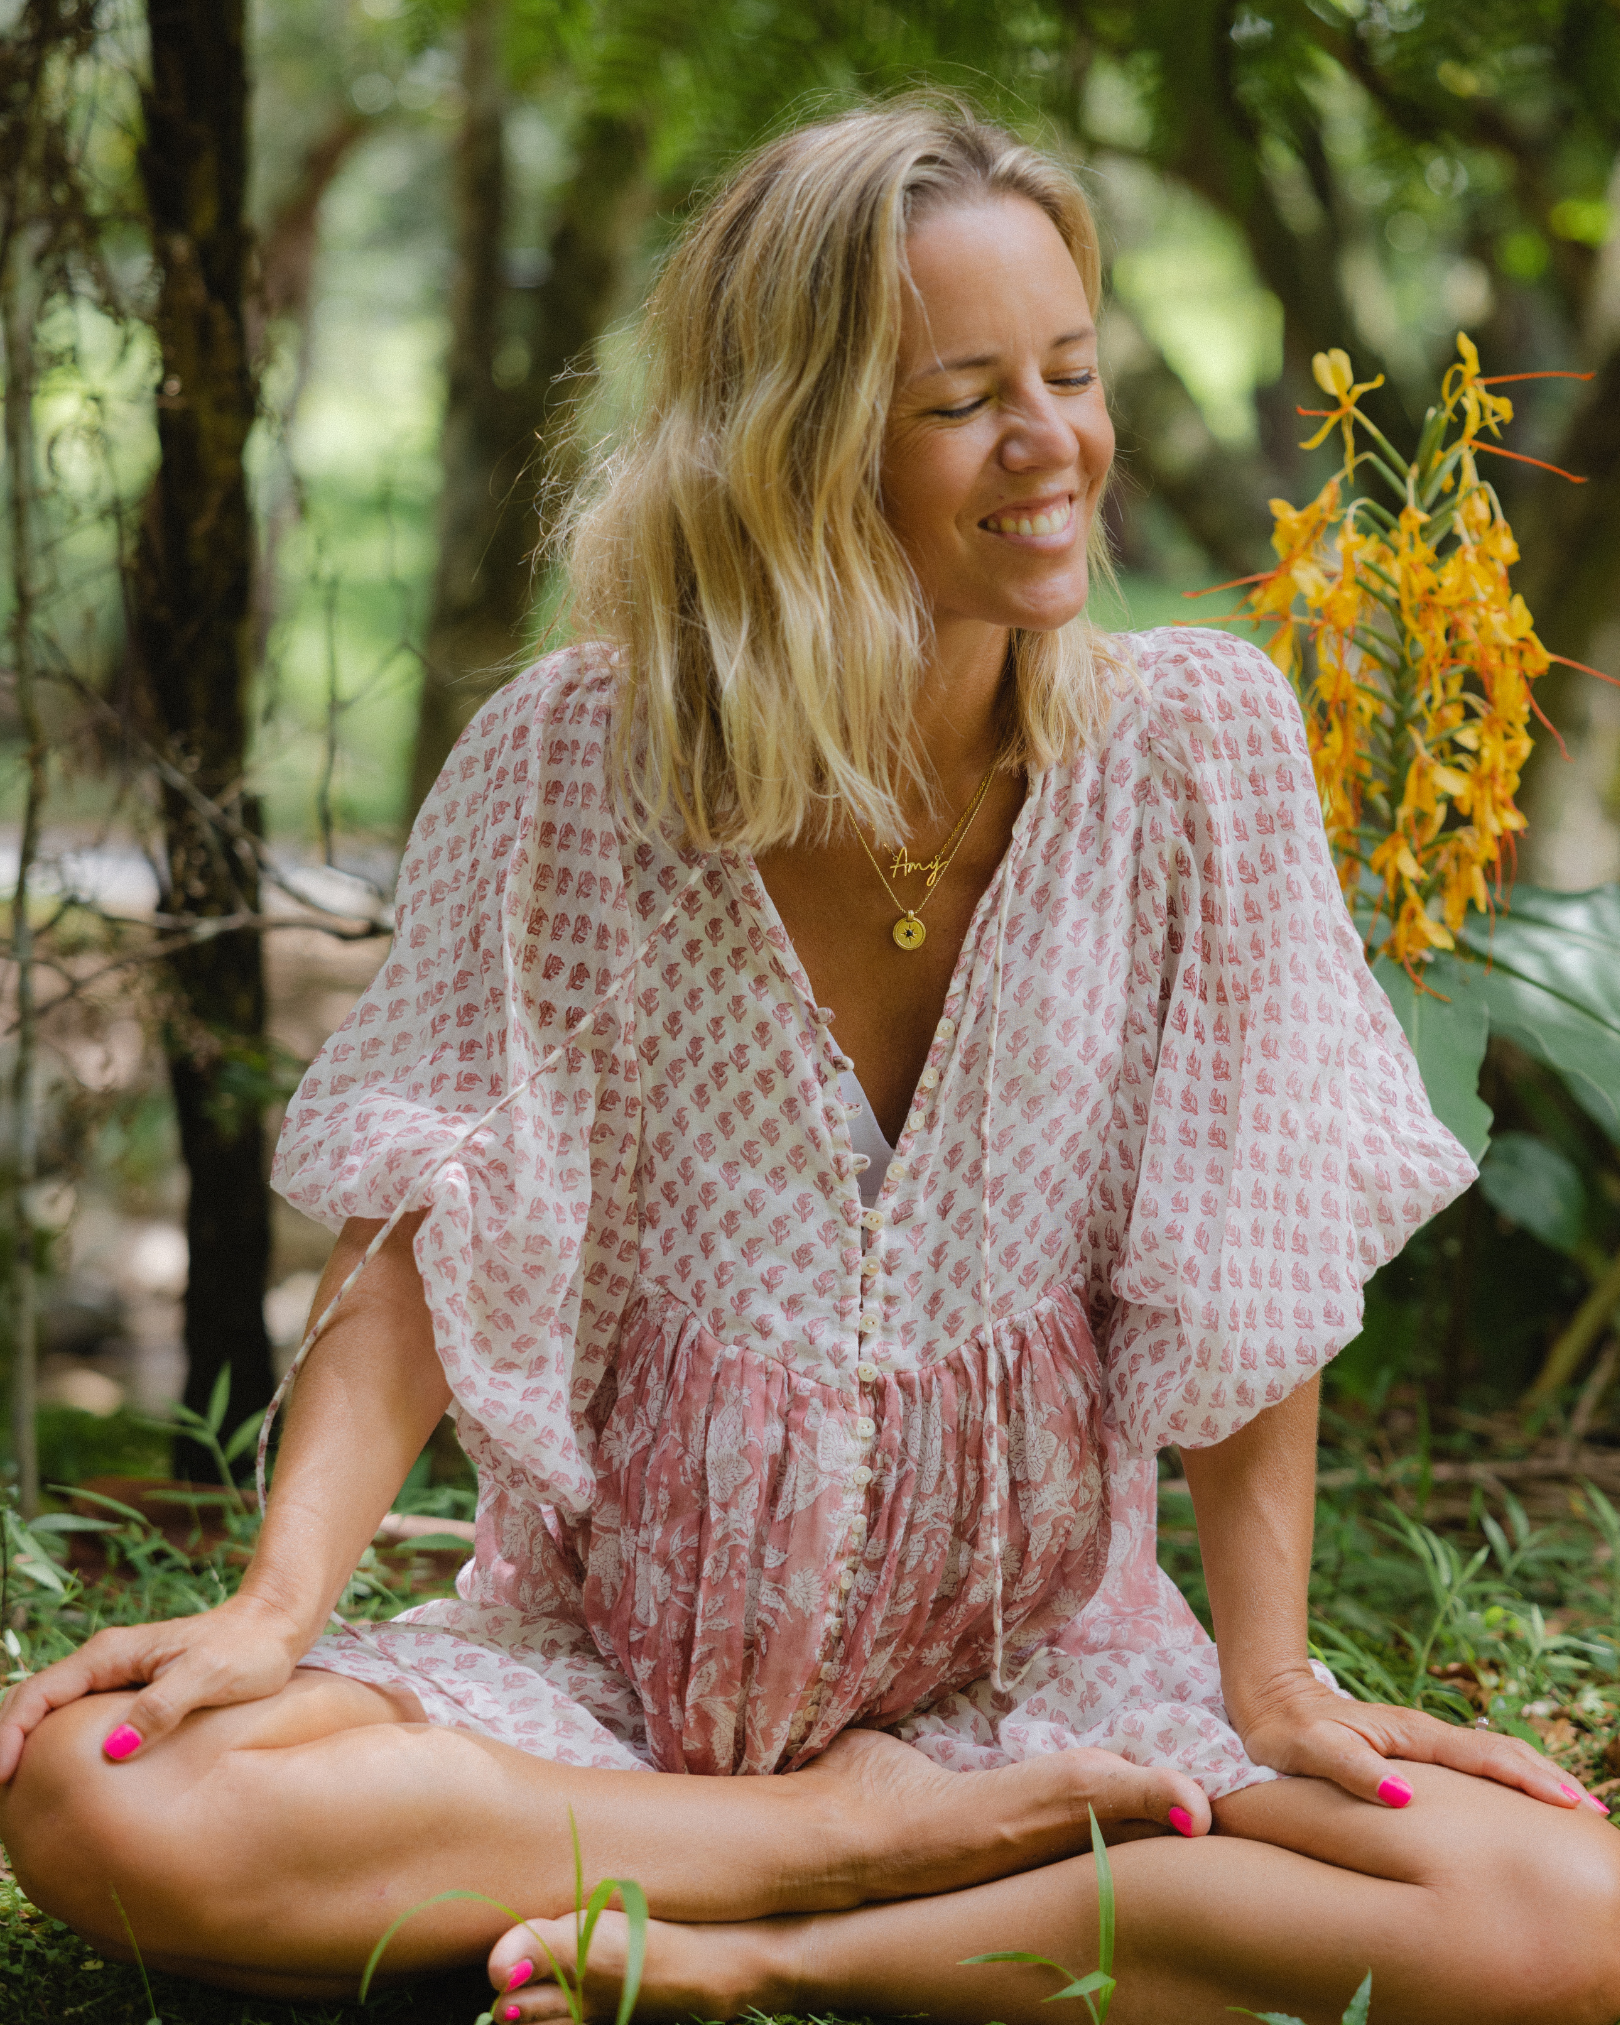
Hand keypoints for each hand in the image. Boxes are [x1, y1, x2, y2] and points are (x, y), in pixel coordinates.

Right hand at [0, 1593, 303, 1781]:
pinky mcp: (132, 1691)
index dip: (8, 1736)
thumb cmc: (248, 1648)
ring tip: (14, 1796)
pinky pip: (76, 1719)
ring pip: (50, 1712)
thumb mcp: (207, 1678)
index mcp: (109, 1655)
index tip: (1, 1779)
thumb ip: (161, 1708)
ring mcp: (115, 1676)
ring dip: (24, 1746)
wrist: (276, 1624)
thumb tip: (114, 1749)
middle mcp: (103, 1662)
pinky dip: (53, 1745)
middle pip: (32, 1703)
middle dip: (4, 1745)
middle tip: (0, 1800)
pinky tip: (56, 1777)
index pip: (36, 1695)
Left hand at [1235, 1669, 1608, 1814]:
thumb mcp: (1312, 1751)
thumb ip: (1354, 1771)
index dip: (1530, 1781)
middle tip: (1595, 1813)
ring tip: (1576, 1809)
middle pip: (1502, 1754)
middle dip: (1549, 1780)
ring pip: (1492, 1760)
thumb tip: (1403, 1798)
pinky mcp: (1414, 1754)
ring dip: (1535, 1779)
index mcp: (1412, 1735)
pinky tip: (1520, 1801)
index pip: (1485, 1759)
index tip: (1572, 1805)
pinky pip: (1474, 1767)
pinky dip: (1508, 1781)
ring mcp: (1423, 1743)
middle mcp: (1426, 1736)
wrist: (1267, 1700)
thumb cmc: (1285, 1732)